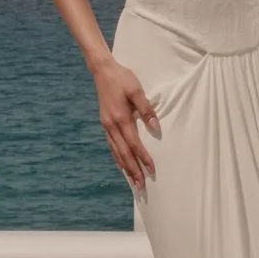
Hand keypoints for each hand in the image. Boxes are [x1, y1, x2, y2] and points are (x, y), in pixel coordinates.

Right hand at [94, 58, 159, 188]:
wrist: (102, 71)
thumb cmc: (122, 79)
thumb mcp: (137, 90)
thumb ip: (146, 110)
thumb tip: (156, 128)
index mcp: (120, 119)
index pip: (134, 144)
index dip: (144, 158)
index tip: (152, 170)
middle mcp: (111, 126)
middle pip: (124, 154)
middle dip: (134, 170)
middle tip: (142, 186)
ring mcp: (106, 126)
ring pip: (116, 152)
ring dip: (125, 168)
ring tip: (133, 181)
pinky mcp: (105, 124)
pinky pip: (111, 146)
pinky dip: (117, 158)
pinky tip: (121, 165)